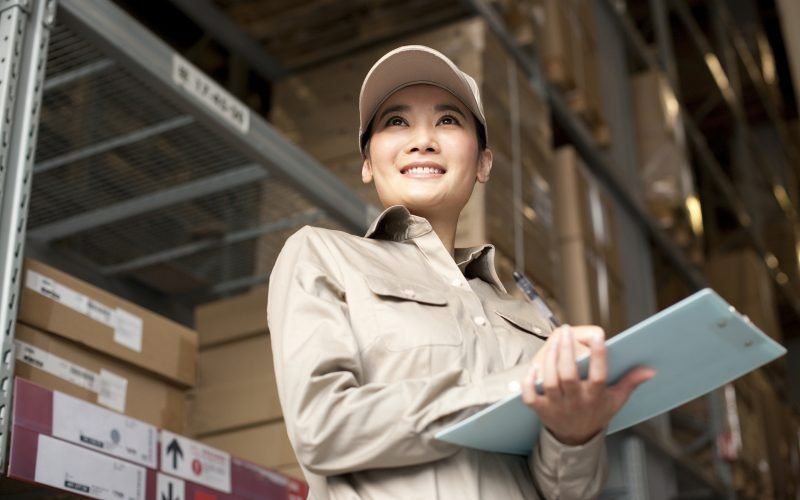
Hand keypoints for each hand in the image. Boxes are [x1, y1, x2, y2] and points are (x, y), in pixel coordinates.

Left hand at [521, 325, 655, 445]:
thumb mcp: (616, 400)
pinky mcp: (540, 409)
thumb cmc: (596, 413)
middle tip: (565, 330)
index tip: (599, 335)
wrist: (575, 439)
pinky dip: (530, 382)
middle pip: (568, 375)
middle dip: (566, 351)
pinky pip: (531, 396)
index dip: (598, 355)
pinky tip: (534, 367)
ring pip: (550, 381)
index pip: (599, 375)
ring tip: (553, 340)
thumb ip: (630, 382)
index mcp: (595, 397)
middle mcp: (575, 401)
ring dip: (550, 360)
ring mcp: (556, 405)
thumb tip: (650, 370)